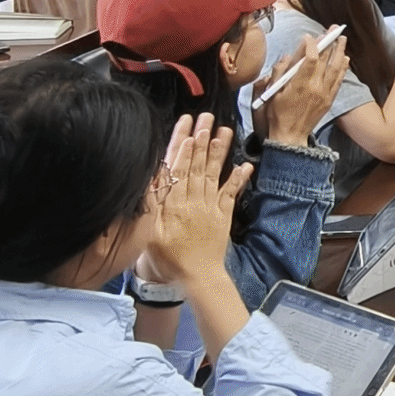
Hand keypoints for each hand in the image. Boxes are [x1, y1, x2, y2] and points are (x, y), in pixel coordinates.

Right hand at [141, 113, 250, 285]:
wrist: (195, 277)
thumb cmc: (168, 258)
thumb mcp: (149, 232)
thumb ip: (151, 205)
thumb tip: (152, 179)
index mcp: (172, 204)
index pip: (177, 169)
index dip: (183, 147)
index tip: (188, 128)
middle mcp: (193, 201)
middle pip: (196, 165)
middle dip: (201, 140)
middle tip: (205, 118)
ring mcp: (210, 207)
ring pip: (213, 174)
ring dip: (219, 151)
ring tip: (224, 131)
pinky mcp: (223, 215)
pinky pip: (231, 194)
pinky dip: (238, 179)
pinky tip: (244, 164)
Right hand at [250, 30, 349, 147]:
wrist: (290, 136)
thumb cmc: (277, 114)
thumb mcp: (272, 92)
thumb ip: (279, 71)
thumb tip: (287, 57)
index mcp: (300, 83)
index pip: (311, 57)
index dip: (312, 44)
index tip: (309, 36)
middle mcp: (316, 87)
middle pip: (326, 59)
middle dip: (330, 42)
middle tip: (333, 29)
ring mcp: (325, 93)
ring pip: (336, 68)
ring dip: (340, 52)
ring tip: (342, 39)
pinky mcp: (329, 99)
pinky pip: (339, 80)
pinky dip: (343, 68)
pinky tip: (344, 58)